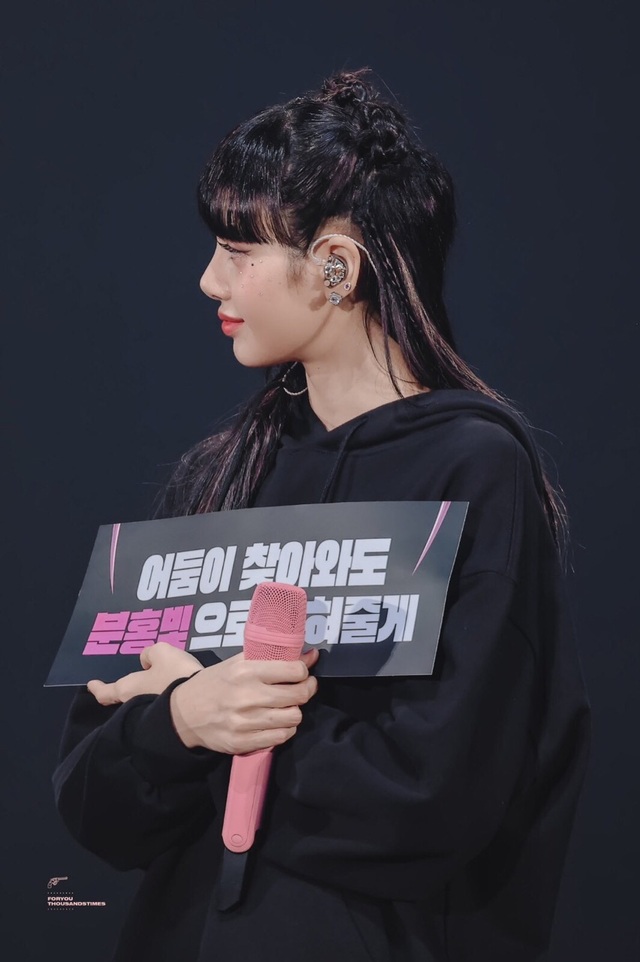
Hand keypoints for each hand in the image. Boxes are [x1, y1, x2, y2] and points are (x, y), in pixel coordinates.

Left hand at [87, 643, 202, 705]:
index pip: (106, 692)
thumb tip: (148, 662)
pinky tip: (177, 689)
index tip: (91, 685)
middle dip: (129, 689)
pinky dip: (166, 697)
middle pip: (128, 696)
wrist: (202, 706)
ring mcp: (154, 714)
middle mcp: (137, 706)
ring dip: (150, 691)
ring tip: (161, 679)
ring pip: (147, 700)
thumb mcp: (162, 652)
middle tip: (136, 678)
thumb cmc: (175, 676)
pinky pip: (165, 704)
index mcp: (129, 690)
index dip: (98, 688)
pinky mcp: (172, 720)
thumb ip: (150, 654)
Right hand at [170, 648, 319, 754]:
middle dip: (306, 690)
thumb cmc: (216, 682)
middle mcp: (247, 696)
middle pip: (299, 695)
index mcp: (246, 671)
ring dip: (295, 711)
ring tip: (287, 705)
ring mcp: (245, 722)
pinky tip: (277, 721)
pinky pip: (281, 737)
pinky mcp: (243, 742)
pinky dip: (285, 729)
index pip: (294, 670)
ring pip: (293, 718)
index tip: (302, 673)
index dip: (304, 671)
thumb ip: (273, 657)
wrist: (185, 713)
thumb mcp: (238, 662)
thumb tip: (312, 655)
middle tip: (303, 687)